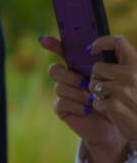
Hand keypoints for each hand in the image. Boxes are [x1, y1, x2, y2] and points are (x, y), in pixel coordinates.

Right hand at [39, 34, 131, 162]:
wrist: (114, 123)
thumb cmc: (116, 97)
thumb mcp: (118, 73)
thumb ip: (110, 57)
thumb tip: (92, 48)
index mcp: (79, 66)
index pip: (62, 51)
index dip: (52, 44)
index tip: (44, 39)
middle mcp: (67, 78)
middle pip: (54, 70)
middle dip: (69, 76)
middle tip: (86, 83)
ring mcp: (63, 93)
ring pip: (59, 87)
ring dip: (78, 93)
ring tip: (93, 99)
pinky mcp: (62, 109)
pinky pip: (61, 102)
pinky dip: (76, 106)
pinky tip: (88, 109)